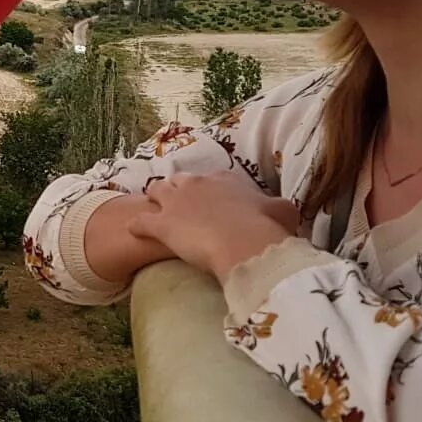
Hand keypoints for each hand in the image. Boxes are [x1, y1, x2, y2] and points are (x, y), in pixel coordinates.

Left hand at [126, 173, 301, 282]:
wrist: (244, 242)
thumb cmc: (266, 227)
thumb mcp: (283, 212)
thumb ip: (280, 208)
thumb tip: (287, 212)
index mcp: (224, 179)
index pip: (213, 180)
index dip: (211, 190)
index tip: (212, 200)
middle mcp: (196, 184)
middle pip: (181, 181)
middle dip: (179, 191)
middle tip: (180, 204)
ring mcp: (175, 202)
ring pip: (156, 192)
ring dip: (155, 201)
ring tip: (154, 209)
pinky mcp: (161, 224)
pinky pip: (141, 222)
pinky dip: (137, 226)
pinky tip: (134, 230)